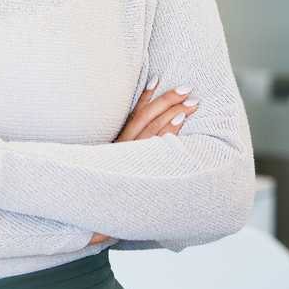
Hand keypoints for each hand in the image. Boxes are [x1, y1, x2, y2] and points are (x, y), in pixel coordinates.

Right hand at [87, 78, 200, 245]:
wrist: (97, 209)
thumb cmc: (107, 185)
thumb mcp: (111, 162)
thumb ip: (125, 147)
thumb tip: (139, 134)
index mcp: (117, 140)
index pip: (134, 112)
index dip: (145, 94)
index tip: (158, 78)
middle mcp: (124, 146)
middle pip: (147, 116)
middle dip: (167, 100)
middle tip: (187, 89)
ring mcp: (133, 157)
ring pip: (155, 129)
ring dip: (174, 113)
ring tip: (191, 104)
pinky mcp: (142, 169)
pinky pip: (158, 147)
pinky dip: (169, 133)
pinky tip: (181, 123)